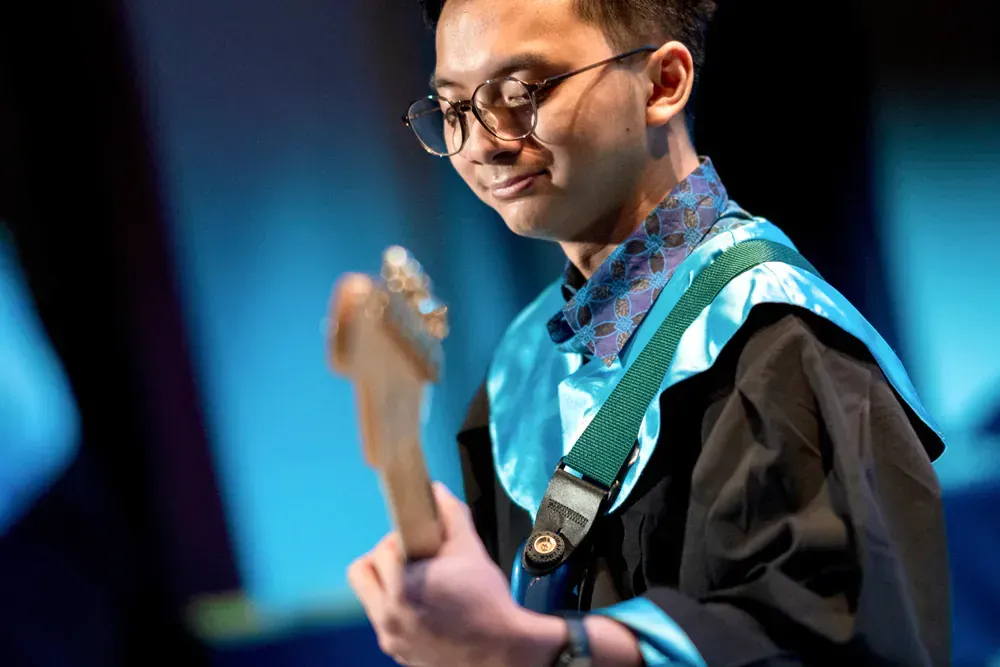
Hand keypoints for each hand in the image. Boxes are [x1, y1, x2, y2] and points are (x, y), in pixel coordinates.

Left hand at [347, 482, 563, 666]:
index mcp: (402, 589)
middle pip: (361, 572)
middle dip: (384, 559)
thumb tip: (437, 490)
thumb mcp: (470, 549)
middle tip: (411, 557)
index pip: (382, 549)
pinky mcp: (396, 651)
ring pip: (369, 597)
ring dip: (385, 583)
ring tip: (415, 580)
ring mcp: (390, 637)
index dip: (400, 539)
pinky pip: (383, 620)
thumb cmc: (486, 600)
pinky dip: (396, 607)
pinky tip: (423, 604)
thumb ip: (451, 515)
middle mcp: (388, 616)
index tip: (418, 540)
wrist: (501, 650)